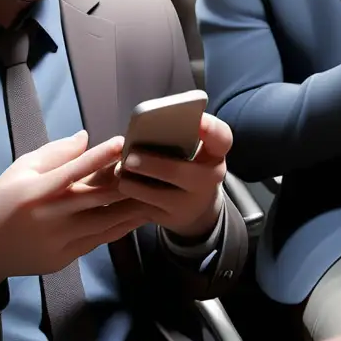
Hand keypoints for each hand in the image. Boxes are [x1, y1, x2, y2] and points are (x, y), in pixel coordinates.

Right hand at [0, 131, 151, 291]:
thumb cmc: (2, 202)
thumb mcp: (20, 170)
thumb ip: (55, 154)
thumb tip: (86, 137)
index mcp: (37, 192)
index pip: (74, 170)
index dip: (100, 155)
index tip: (123, 141)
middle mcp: (50, 217)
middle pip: (97, 198)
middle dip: (126, 182)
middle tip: (151, 168)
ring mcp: (59, 241)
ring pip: (104, 222)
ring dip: (132, 208)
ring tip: (156, 193)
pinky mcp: (65, 258)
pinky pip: (99, 240)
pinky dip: (120, 228)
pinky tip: (138, 216)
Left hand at [116, 114, 230, 239]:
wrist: (195, 205)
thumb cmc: (189, 163)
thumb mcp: (195, 149)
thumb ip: (181, 134)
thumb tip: (148, 124)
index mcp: (216, 153)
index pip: (221, 138)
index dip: (210, 129)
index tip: (197, 120)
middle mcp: (209, 179)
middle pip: (180, 172)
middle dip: (153, 165)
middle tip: (129, 158)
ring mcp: (190, 203)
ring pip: (155, 194)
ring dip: (134, 182)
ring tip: (119, 171)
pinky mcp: (168, 219)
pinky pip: (142, 207)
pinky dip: (129, 195)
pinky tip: (119, 185)